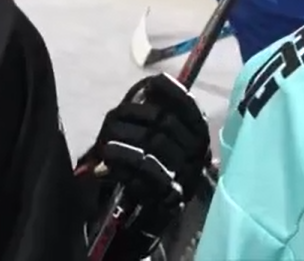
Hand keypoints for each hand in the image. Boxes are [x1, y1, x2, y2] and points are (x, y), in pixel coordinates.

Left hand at [79, 75, 212, 257]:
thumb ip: (158, 117)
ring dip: (126, 138)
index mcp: (199, 139)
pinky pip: (147, 170)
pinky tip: (107, 156)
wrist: (144, 220)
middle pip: (168, 123)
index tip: (154, 82)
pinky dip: (125, 159)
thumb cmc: (149, 175)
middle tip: (112, 117)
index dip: (174, 93)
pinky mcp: (170, 197)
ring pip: (156, 144)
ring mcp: (186, 177)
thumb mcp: (158, 144)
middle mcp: (198, 156)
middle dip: (137, 116)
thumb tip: (153, 84)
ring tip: (105, 140)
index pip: (192, 110)